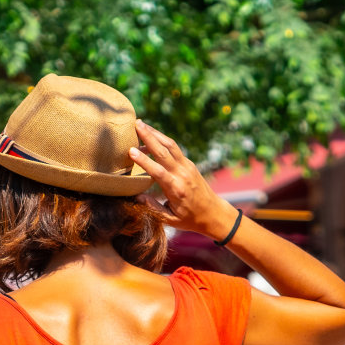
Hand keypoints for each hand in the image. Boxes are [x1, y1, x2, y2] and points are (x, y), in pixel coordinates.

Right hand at [129, 120, 238, 240]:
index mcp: (177, 190)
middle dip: (149, 137)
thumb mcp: (170, 220)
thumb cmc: (190, 219)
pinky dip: (162, 140)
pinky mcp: (189, 164)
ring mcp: (187, 167)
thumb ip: (153, 208)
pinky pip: (174, 148)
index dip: (144, 161)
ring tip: (141, 124)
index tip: (131, 150)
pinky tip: (151, 136)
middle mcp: (182, 175)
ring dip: (156, 133)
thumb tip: (137, 196)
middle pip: (164, 152)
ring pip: (171, 145)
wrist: (213, 213)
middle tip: (135, 124)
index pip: (158, 172)